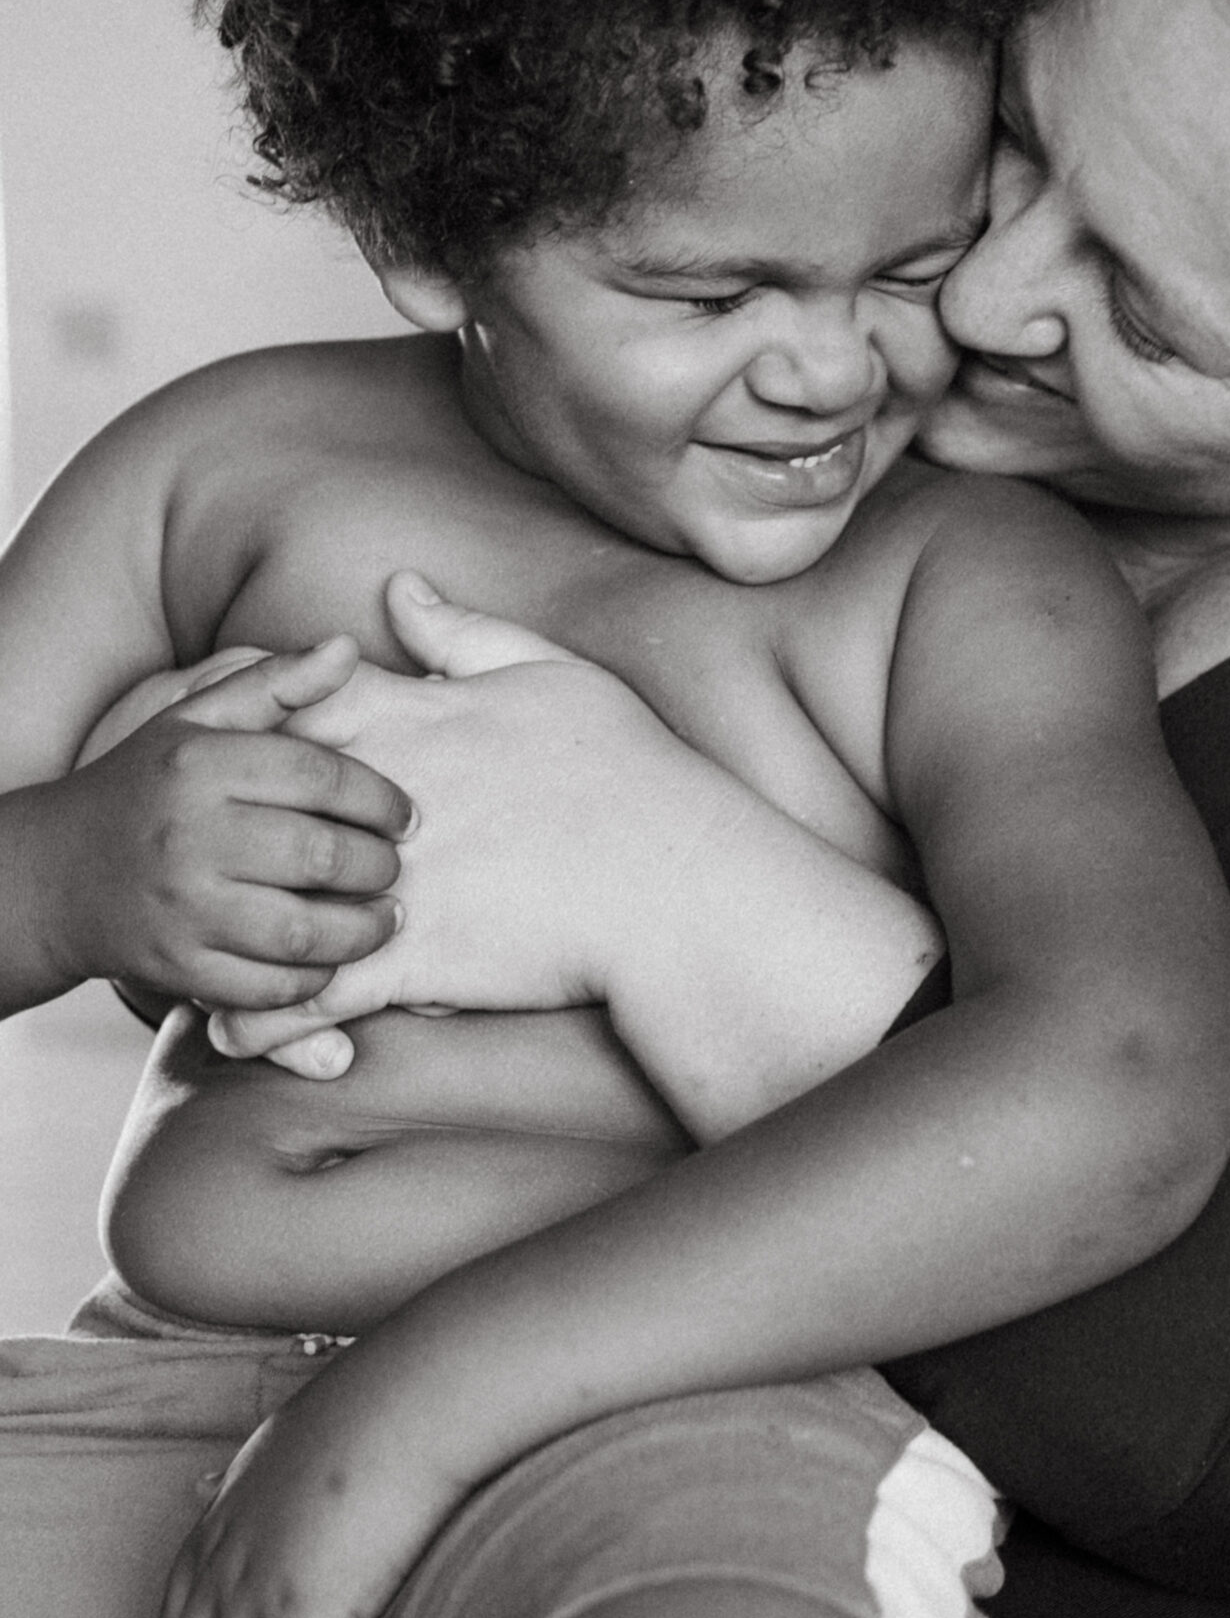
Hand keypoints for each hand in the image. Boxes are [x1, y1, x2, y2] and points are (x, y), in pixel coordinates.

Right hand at [39, 638, 411, 1012]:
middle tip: (393, 867)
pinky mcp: (177, 968)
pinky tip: (331, 958)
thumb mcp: (197, 720)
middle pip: (319, 856)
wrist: (57, 873)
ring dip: (362, 931)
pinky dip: (313, 980)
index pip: (319, 776)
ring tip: (385, 917)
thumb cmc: (147, 786)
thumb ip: (276, 683)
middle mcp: (188, 837)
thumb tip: (346, 648)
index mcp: (201, 766)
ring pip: (302, 932)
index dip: (380, 798)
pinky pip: (268, 987)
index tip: (405, 815)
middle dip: (378, 866)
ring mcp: (181, 909)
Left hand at [208, 574, 702, 1061]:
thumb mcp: (555, 673)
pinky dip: (268, 1018)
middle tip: (161, 843)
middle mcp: (390, 797)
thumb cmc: (634, 771)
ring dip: (221, 932)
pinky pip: (317, 994)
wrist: (681, 881)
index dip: (248, 712)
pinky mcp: (415, 959)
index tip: (216, 729)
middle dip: (206, 819)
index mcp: (418, 721)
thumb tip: (397, 586)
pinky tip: (229, 1031)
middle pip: (262, 799)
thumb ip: (465, 631)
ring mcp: (395, 880)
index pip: (300, 702)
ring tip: (175, 951)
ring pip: (273, 905)